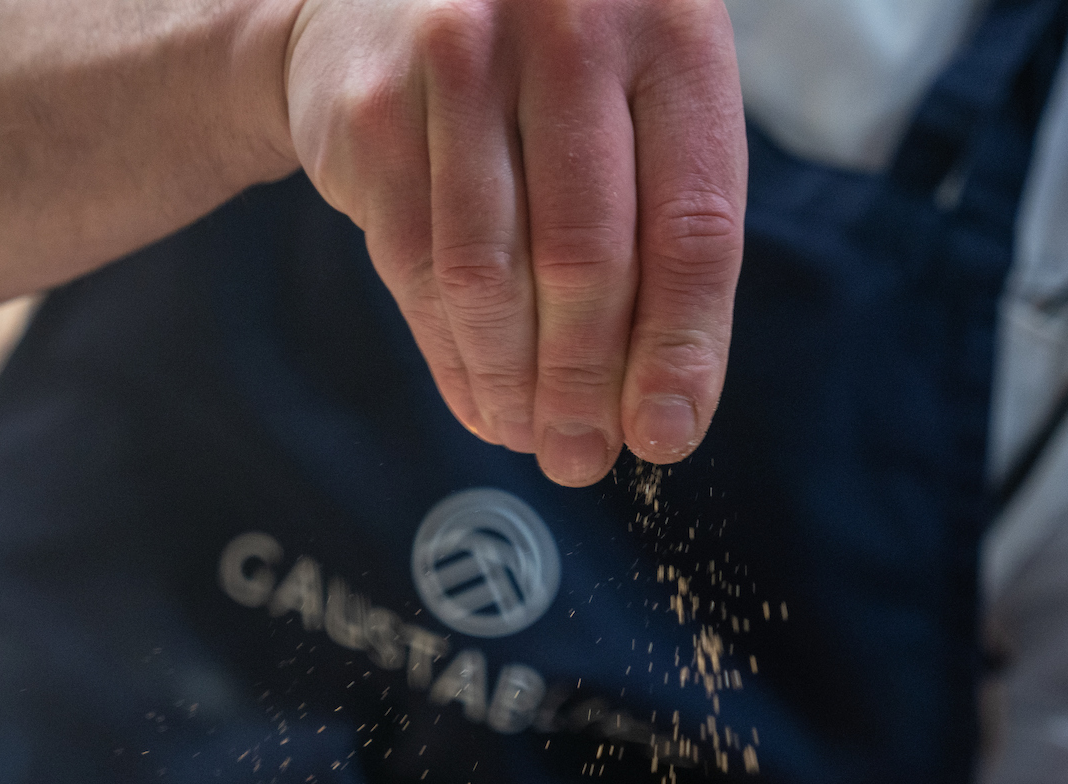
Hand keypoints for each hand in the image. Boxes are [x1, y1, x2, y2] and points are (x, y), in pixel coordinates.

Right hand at [282, 0, 746, 484]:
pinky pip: (417, 267)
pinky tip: (477, 392)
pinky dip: (448, 352)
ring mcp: (458, 59)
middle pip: (587, 258)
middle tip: (582, 457)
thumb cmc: (552, 69)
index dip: (680, 349)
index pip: (694, 223)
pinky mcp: (373, 109)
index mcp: (671, 28)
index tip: (664, 434)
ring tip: (528, 436)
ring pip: (491, 276)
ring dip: (512, 383)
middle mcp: (567, 27)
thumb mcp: (641, 103)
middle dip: (585, 385)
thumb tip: (660, 414)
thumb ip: (666, 228)